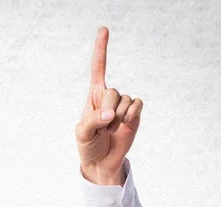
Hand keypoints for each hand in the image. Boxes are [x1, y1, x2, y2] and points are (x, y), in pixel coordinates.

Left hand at [75, 26, 142, 184]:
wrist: (101, 162)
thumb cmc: (87, 145)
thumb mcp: (82, 133)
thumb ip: (93, 121)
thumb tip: (110, 114)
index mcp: (94, 96)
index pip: (98, 68)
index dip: (101, 49)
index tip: (104, 29)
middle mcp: (109, 97)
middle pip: (113, 92)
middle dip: (108, 112)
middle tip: (103, 128)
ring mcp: (123, 105)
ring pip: (125, 101)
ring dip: (118, 119)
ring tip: (110, 130)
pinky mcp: (135, 114)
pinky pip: (138, 104)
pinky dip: (132, 114)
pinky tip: (126, 124)